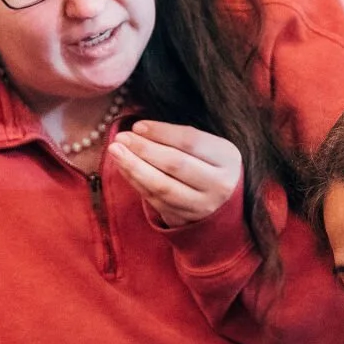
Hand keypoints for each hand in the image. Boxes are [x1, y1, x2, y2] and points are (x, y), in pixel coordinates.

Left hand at [108, 121, 241, 226]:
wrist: (223, 203)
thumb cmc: (210, 165)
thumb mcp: (209, 147)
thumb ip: (181, 138)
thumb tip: (140, 129)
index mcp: (228, 158)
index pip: (190, 141)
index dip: (161, 132)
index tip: (137, 125)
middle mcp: (219, 184)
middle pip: (175, 164)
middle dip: (144, 149)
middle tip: (120, 137)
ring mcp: (202, 205)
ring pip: (162, 186)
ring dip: (134, 167)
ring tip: (115, 151)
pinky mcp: (184, 218)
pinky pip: (155, 200)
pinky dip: (135, 182)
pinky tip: (123, 168)